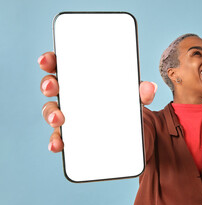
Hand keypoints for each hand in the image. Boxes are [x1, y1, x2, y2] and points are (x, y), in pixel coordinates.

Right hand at [39, 52, 156, 152]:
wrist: (136, 134)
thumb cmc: (128, 106)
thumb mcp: (136, 97)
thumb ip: (143, 92)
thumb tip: (150, 88)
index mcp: (85, 80)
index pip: (63, 65)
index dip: (51, 61)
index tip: (48, 60)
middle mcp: (74, 96)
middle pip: (53, 86)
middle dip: (48, 84)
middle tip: (52, 87)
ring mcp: (72, 116)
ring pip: (52, 111)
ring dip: (51, 113)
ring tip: (59, 118)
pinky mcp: (75, 136)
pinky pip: (60, 137)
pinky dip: (56, 141)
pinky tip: (59, 145)